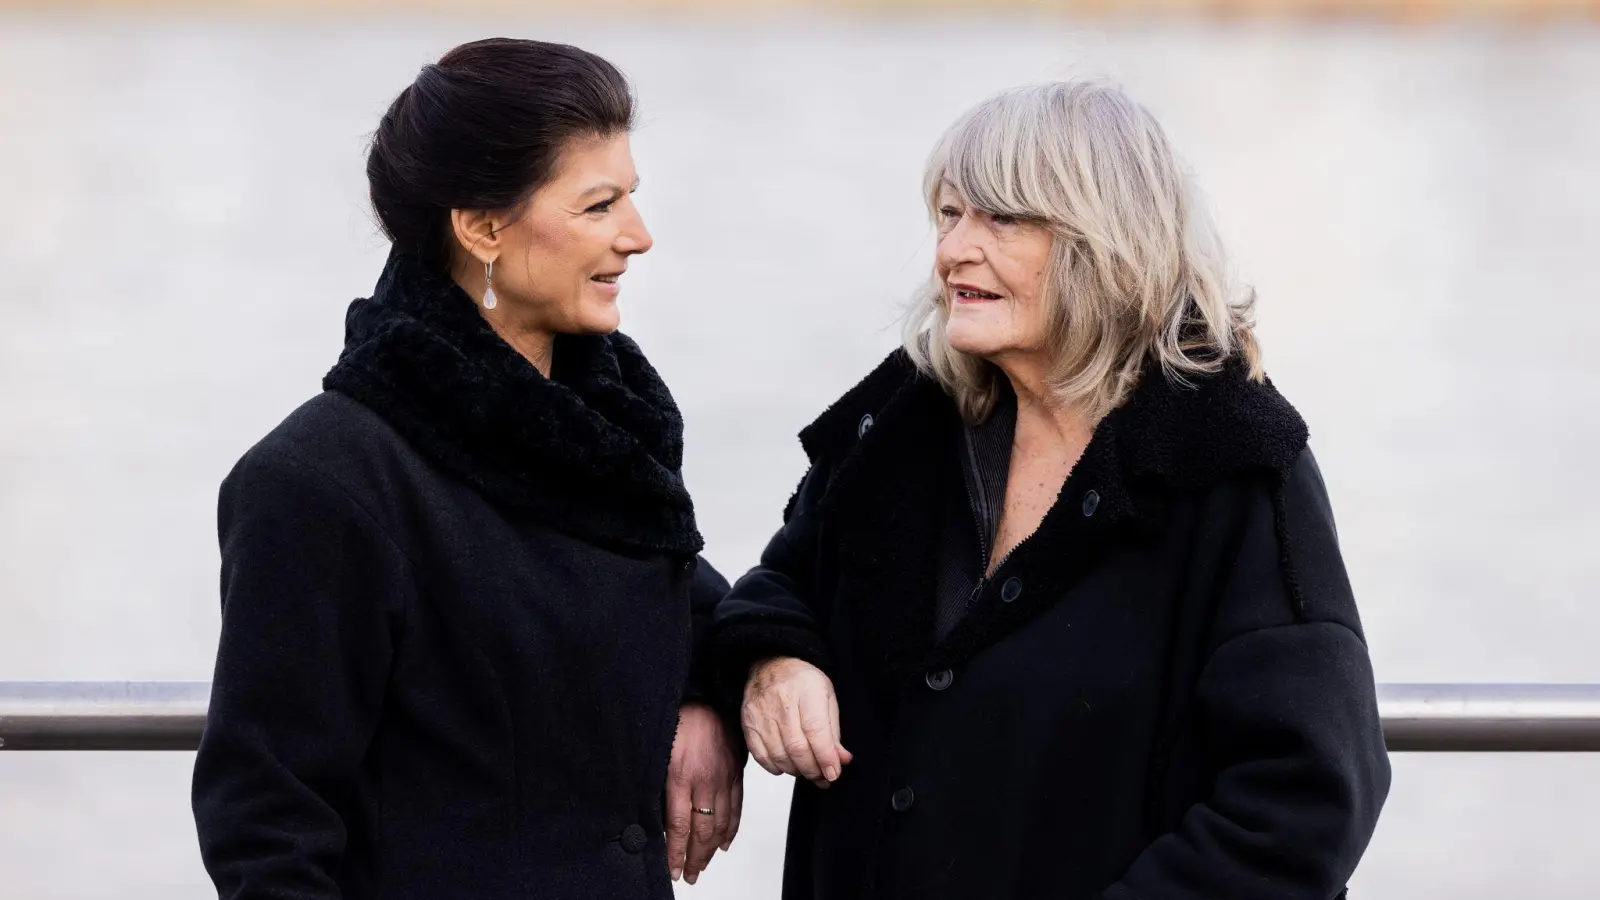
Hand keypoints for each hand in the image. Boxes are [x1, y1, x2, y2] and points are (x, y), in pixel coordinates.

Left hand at [666, 702, 742, 884]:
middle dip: (694, 858)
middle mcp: (705, 781)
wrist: (706, 696)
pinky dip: (730, 829)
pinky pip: (736, 807)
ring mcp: (723, 778)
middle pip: (701, 830)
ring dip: (711, 850)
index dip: (676, 853)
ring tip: (702, 866)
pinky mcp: (735, 773)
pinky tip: (723, 843)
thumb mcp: (658, 753)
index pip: (678, 826)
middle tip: (689, 876)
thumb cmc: (678, 720)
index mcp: (680, 776)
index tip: (673, 870)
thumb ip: (660, 786)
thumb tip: (656, 819)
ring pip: (720, 823)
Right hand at [742, 657, 851, 788]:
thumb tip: (841, 761)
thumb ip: (834, 732)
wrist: (771, 663)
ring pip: (780, 756)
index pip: (816, 731)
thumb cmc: (803, 682)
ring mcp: (761, 714)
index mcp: (807, 691)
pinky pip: (761, 756)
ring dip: (797, 771)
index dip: (826, 757)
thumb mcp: (827, 697)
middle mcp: (782, 702)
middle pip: (797, 748)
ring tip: (808, 771)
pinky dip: (776, 768)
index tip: (834, 773)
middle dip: (814, 770)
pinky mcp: (748, 724)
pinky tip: (787, 765)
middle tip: (823, 777)